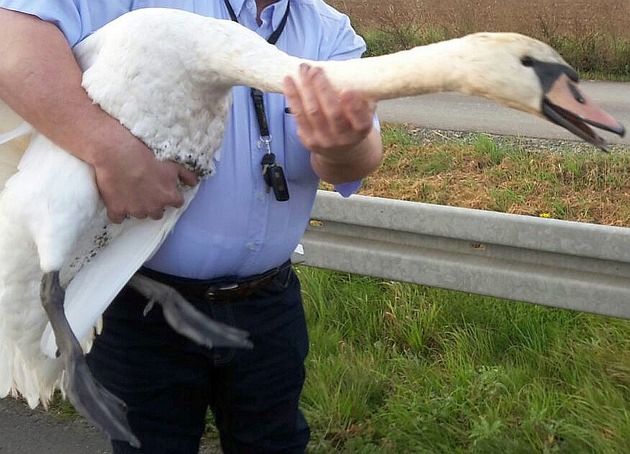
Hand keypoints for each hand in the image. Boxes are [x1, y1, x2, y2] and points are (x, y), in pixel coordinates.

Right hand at [92, 128, 197, 222]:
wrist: (118, 152)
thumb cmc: (147, 155)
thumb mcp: (172, 163)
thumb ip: (186, 175)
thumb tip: (194, 183)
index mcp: (168, 197)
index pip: (176, 203)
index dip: (170, 195)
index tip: (163, 188)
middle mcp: (154, 207)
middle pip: (157, 212)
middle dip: (154, 203)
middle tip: (146, 190)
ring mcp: (135, 210)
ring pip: (139, 214)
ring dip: (137, 206)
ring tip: (131, 191)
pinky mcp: (117, 210)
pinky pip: (118, 218)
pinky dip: (118, 212)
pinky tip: (117, 200)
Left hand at [283, 63, 382, 182]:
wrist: (340, 151)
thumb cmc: (352, 122)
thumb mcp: (363, 113)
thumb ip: (362, 99)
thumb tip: (355, 73)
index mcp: (361, 131)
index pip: (360, 120)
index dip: (353, 107)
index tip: (347, 90)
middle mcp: (343, 139)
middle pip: (332, 114)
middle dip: (323, 89)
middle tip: (316, 70)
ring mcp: (325, 141)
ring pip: (313, 113)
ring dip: (305, 88)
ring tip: (302, 70)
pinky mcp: (308, 140)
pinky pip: (299, 116)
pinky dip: (293, 97)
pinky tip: (289, 81)